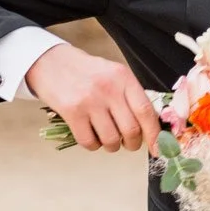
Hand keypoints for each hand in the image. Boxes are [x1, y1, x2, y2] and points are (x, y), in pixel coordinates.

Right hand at [27, 43, 158, 153]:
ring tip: (107, 138)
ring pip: (111, 140)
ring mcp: (89, 101)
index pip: (146, 111)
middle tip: (127, 143)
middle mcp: (108, 88)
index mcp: (124, 78)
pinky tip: (90, 135)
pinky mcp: (72, 112)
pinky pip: (89, 142)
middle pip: (131, 130)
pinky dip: (93, 145)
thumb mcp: (114, 74)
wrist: (50, 62)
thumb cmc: (86, 72)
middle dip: (132, 144)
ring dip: (112, 146)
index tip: (158, 148)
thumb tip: (151, 127)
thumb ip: (131, 96)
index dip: (154, 135)